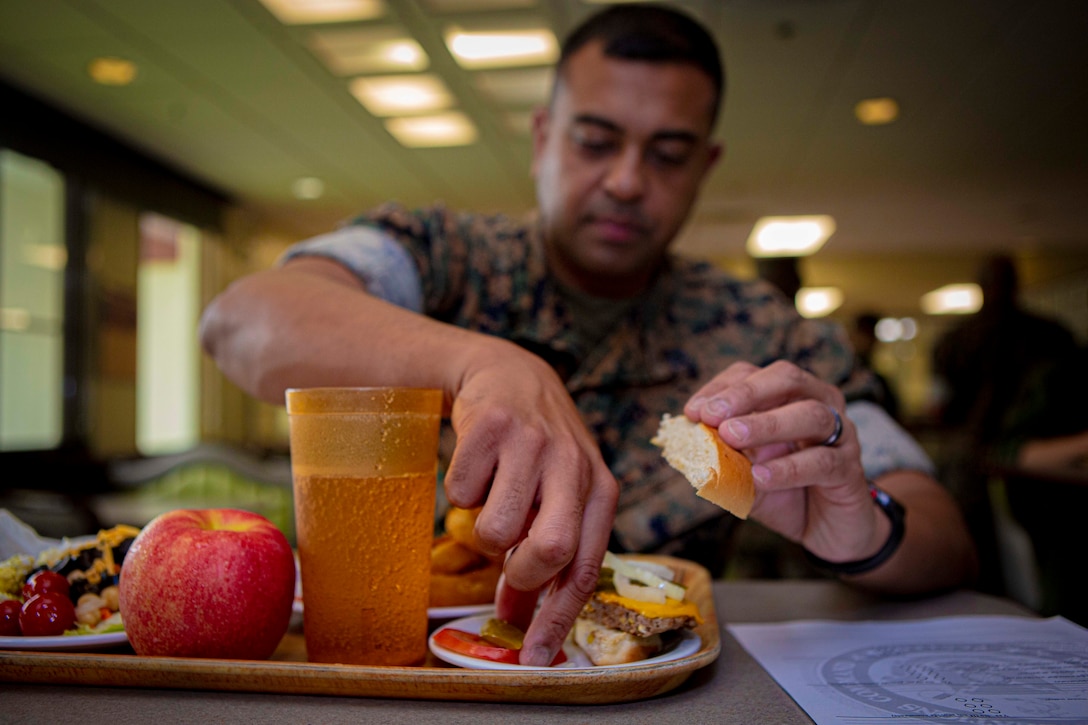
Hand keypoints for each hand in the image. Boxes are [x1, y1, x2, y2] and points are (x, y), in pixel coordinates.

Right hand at [443, 338, 617, 665]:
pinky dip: (461, 490)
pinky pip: (461, 493)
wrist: (508, 375)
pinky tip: (478, 465)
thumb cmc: (537, 449)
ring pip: (497, 529)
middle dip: (519, 572)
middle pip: (551, 550)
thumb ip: (543, 556)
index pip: (586, 567)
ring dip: (484, 528)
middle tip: (505, 563)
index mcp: (600, 489)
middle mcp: (574, 465)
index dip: (558, 618)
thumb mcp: (556, 496)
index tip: (534, 657)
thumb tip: (517, 620)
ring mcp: (534, 442)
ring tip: (493, 499)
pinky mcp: (492, 425)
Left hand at [684, 360, 886, 562]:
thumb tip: (684, 449)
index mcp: (789, 397)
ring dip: (767, 423)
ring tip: (731, 437)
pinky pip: (823, 462)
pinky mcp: (850, 471)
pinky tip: (760, 477)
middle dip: (746, 394)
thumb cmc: (785, 493)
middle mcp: (820, 406)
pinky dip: (789, 468)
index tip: (693, 412)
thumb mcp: (745, 474)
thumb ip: (722, 459)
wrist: (829, 531)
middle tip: (712, 415)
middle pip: (788, 380)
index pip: (753, 375)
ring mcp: (841, 436)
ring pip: (811, 415)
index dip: (722, 388)